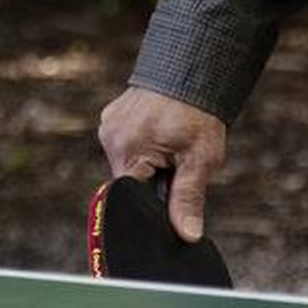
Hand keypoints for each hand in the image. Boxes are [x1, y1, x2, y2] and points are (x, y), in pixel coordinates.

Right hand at [97, 85, 229, 242]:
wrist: (189, 72)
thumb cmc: (197, 116)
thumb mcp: (200, 160)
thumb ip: (188, 198)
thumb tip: (186, 235)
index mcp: (127, 150)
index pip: (131, 194)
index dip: (152, 201)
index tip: (171, 193)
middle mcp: (109, 137)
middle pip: (129, 178)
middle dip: (154, 178)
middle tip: (178, 163)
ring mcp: (107, 124)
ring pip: (126, 161)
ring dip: (147, 161)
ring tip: (169, 145)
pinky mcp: (110, 116)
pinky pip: (124, 143)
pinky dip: (141, 146)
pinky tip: (159, 134)